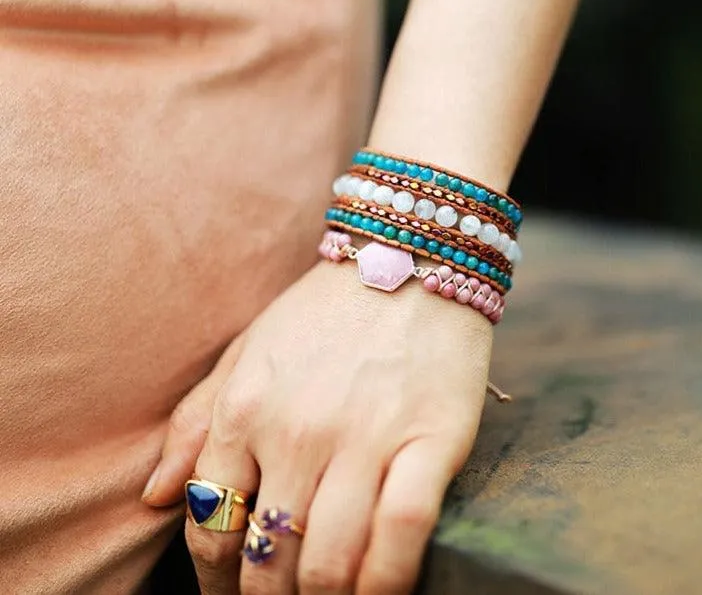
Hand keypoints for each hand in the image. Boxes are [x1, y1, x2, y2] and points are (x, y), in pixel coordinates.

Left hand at [145, 257, 491, 594]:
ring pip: (331, 563)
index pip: (213, 528)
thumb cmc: (323, 310)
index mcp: (244, 410)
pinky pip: (401, 537)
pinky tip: (380, 594)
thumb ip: (195, 423)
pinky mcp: (430, 439)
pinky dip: (386, 585)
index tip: (236, 592)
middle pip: (270, 560)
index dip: (218, 580)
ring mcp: (365, 437)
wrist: (409, 256)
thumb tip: (155, 498)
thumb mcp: (247, 351)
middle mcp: (297, 431)